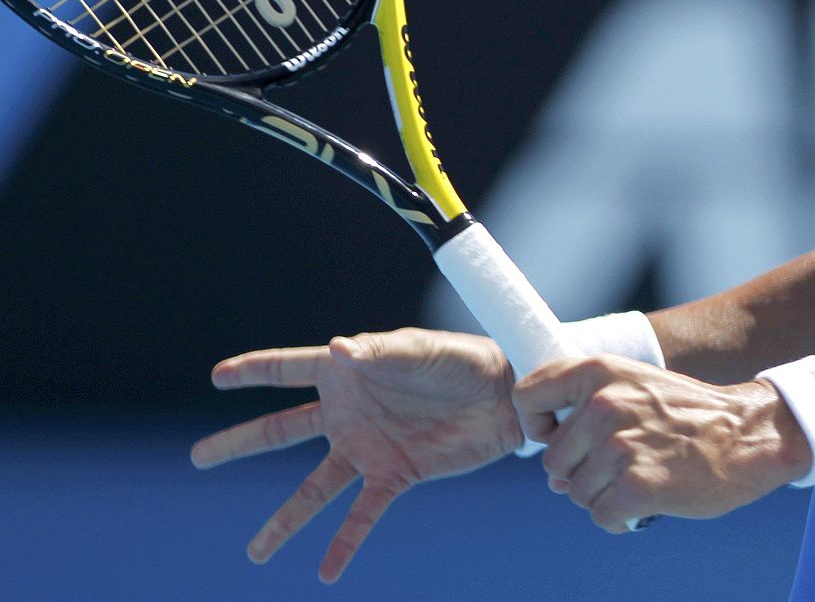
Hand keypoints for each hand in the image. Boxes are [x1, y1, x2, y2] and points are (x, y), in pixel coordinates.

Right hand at [191, 328, 521, 582]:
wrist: (508, 397)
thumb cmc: (464, 360)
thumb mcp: (421, 350)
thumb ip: (378, 353)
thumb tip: (337, 350)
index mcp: (350, 372)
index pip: (290, 369)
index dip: (254, 369)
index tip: (217, 376)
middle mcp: (349, 412)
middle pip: (282, 430)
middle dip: (240, 442)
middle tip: (198, 458)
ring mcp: (369, 447)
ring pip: (314, 487)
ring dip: (285, 520)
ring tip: (257, 552)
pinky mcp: (396, 475)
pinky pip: (362, 515)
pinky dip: (344, 543)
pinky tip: (325, 572)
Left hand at [516, 356, 813, 532]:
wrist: (749, 435)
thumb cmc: (690, 415)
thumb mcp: (636, 389)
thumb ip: (588, 417)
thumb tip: (555, 478)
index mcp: (600, 371)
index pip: (528, 396)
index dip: (537, 424)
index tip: (559, 435)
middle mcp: (604, 404)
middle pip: (553, 460)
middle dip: (582, 471)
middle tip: (624, 465)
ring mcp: (620, 446)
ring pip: (577, 492)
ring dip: (605, 496)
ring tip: (642, 479)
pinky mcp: (637, 486)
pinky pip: (602, 515)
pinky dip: (622, 518)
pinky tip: (648, 502)